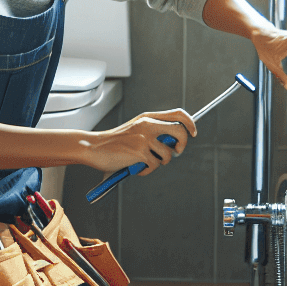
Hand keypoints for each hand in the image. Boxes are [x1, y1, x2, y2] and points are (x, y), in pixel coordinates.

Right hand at [77, 109, 195, 173]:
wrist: (93, 148)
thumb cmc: (114, 143)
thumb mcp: (135, 130)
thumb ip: (153, 131)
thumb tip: (174, 143)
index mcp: (148, 117)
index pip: (178, 114)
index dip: (190, 124)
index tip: (193, 133)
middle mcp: (148, 124)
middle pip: (181, 132)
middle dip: (183, 144)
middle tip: (176, 151)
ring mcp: (144, 138)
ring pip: (168, 154)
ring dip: (159, 163)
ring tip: (144, 162)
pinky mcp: (140, 152)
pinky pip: (154, 166)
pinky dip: (146, 171)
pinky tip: (135, 167)